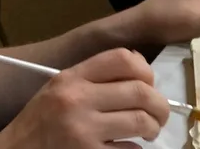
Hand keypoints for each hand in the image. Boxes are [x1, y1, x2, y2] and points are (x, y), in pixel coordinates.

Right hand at [0, 49, 168, 148]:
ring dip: (153, 127)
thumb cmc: (40, 122)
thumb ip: (94, 75)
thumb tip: (141, 68)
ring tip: (149, 131)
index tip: (149, 84)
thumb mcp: (60, 88)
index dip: (146, 70)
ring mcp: (82, 130)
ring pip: (141, 120)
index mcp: (71, 78)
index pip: (122, 59)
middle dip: (160, 104)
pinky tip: (129, 148)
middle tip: (159, 115)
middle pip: (140, 91)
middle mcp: (77, 100)